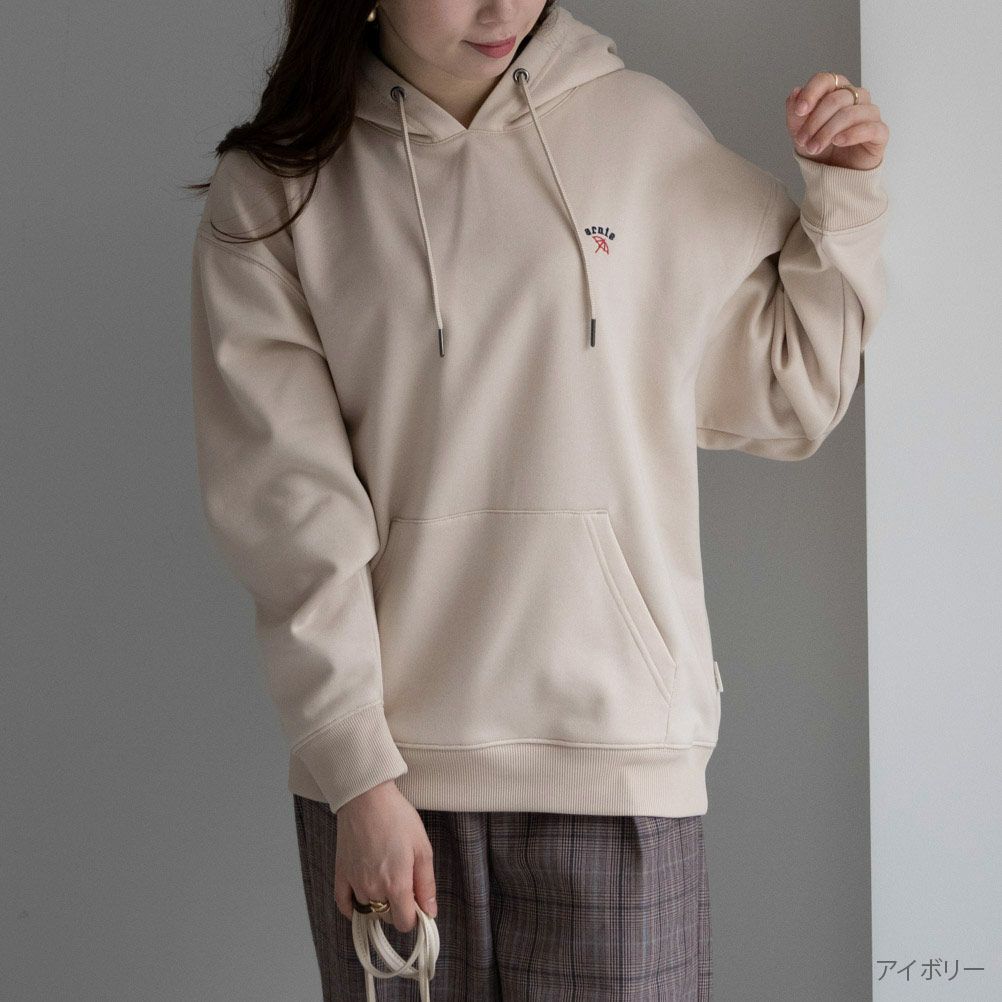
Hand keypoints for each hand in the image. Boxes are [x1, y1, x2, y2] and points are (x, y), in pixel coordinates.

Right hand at [334, 779, 438, 932]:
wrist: (366, 797)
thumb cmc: (397, 818)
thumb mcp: (422, 848)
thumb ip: (426, 884)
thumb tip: (429, 912)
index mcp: (396, 885)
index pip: (405, 923)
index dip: (414, 916)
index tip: (417, 902)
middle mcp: (373, 890)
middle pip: (387, 918)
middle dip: (398, 907)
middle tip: (404, 883)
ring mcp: (354, 883)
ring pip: (369, 911)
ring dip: (379, 904)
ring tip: (386, 880)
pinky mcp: (340, 874)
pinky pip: (344, 905)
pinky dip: (354, 908)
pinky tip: (363, 898)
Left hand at [787, 71, 888, 169]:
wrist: (834, 175)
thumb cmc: (821, 149)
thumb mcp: (800, 133)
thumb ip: (795, 114)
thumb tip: (795, 92)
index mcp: (837, 92)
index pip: (826, 79)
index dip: (811, 92)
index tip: (799, 111)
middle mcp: (856, 98)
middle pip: (836, 99)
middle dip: (814, 122)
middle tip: (802, 140)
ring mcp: (870, 114)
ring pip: (850, 113)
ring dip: (827, 132)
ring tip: (814, 148)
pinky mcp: (880, 132)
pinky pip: (869, 128)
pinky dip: (851, 134)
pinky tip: (837, 142)